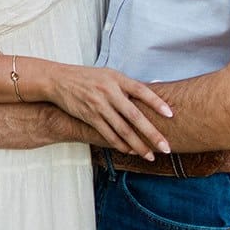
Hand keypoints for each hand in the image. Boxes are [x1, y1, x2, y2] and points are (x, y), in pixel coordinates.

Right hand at [0, 39, 172, 159]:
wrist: (57, 80)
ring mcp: (98, 105)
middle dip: (152, 134)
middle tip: (166, 147)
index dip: (157, 103)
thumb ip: (127, 85)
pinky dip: (120, 144)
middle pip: (135, 116)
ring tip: (150, 156)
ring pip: (122, 130)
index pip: (141, 91)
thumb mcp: (108, 74)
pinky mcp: (89, 116)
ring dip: (138, 145)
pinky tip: (130, 151)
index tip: (171, 115)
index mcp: (116, 78)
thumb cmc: (87, 77)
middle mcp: (108, 92)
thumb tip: (153, 92)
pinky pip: (108, 134)